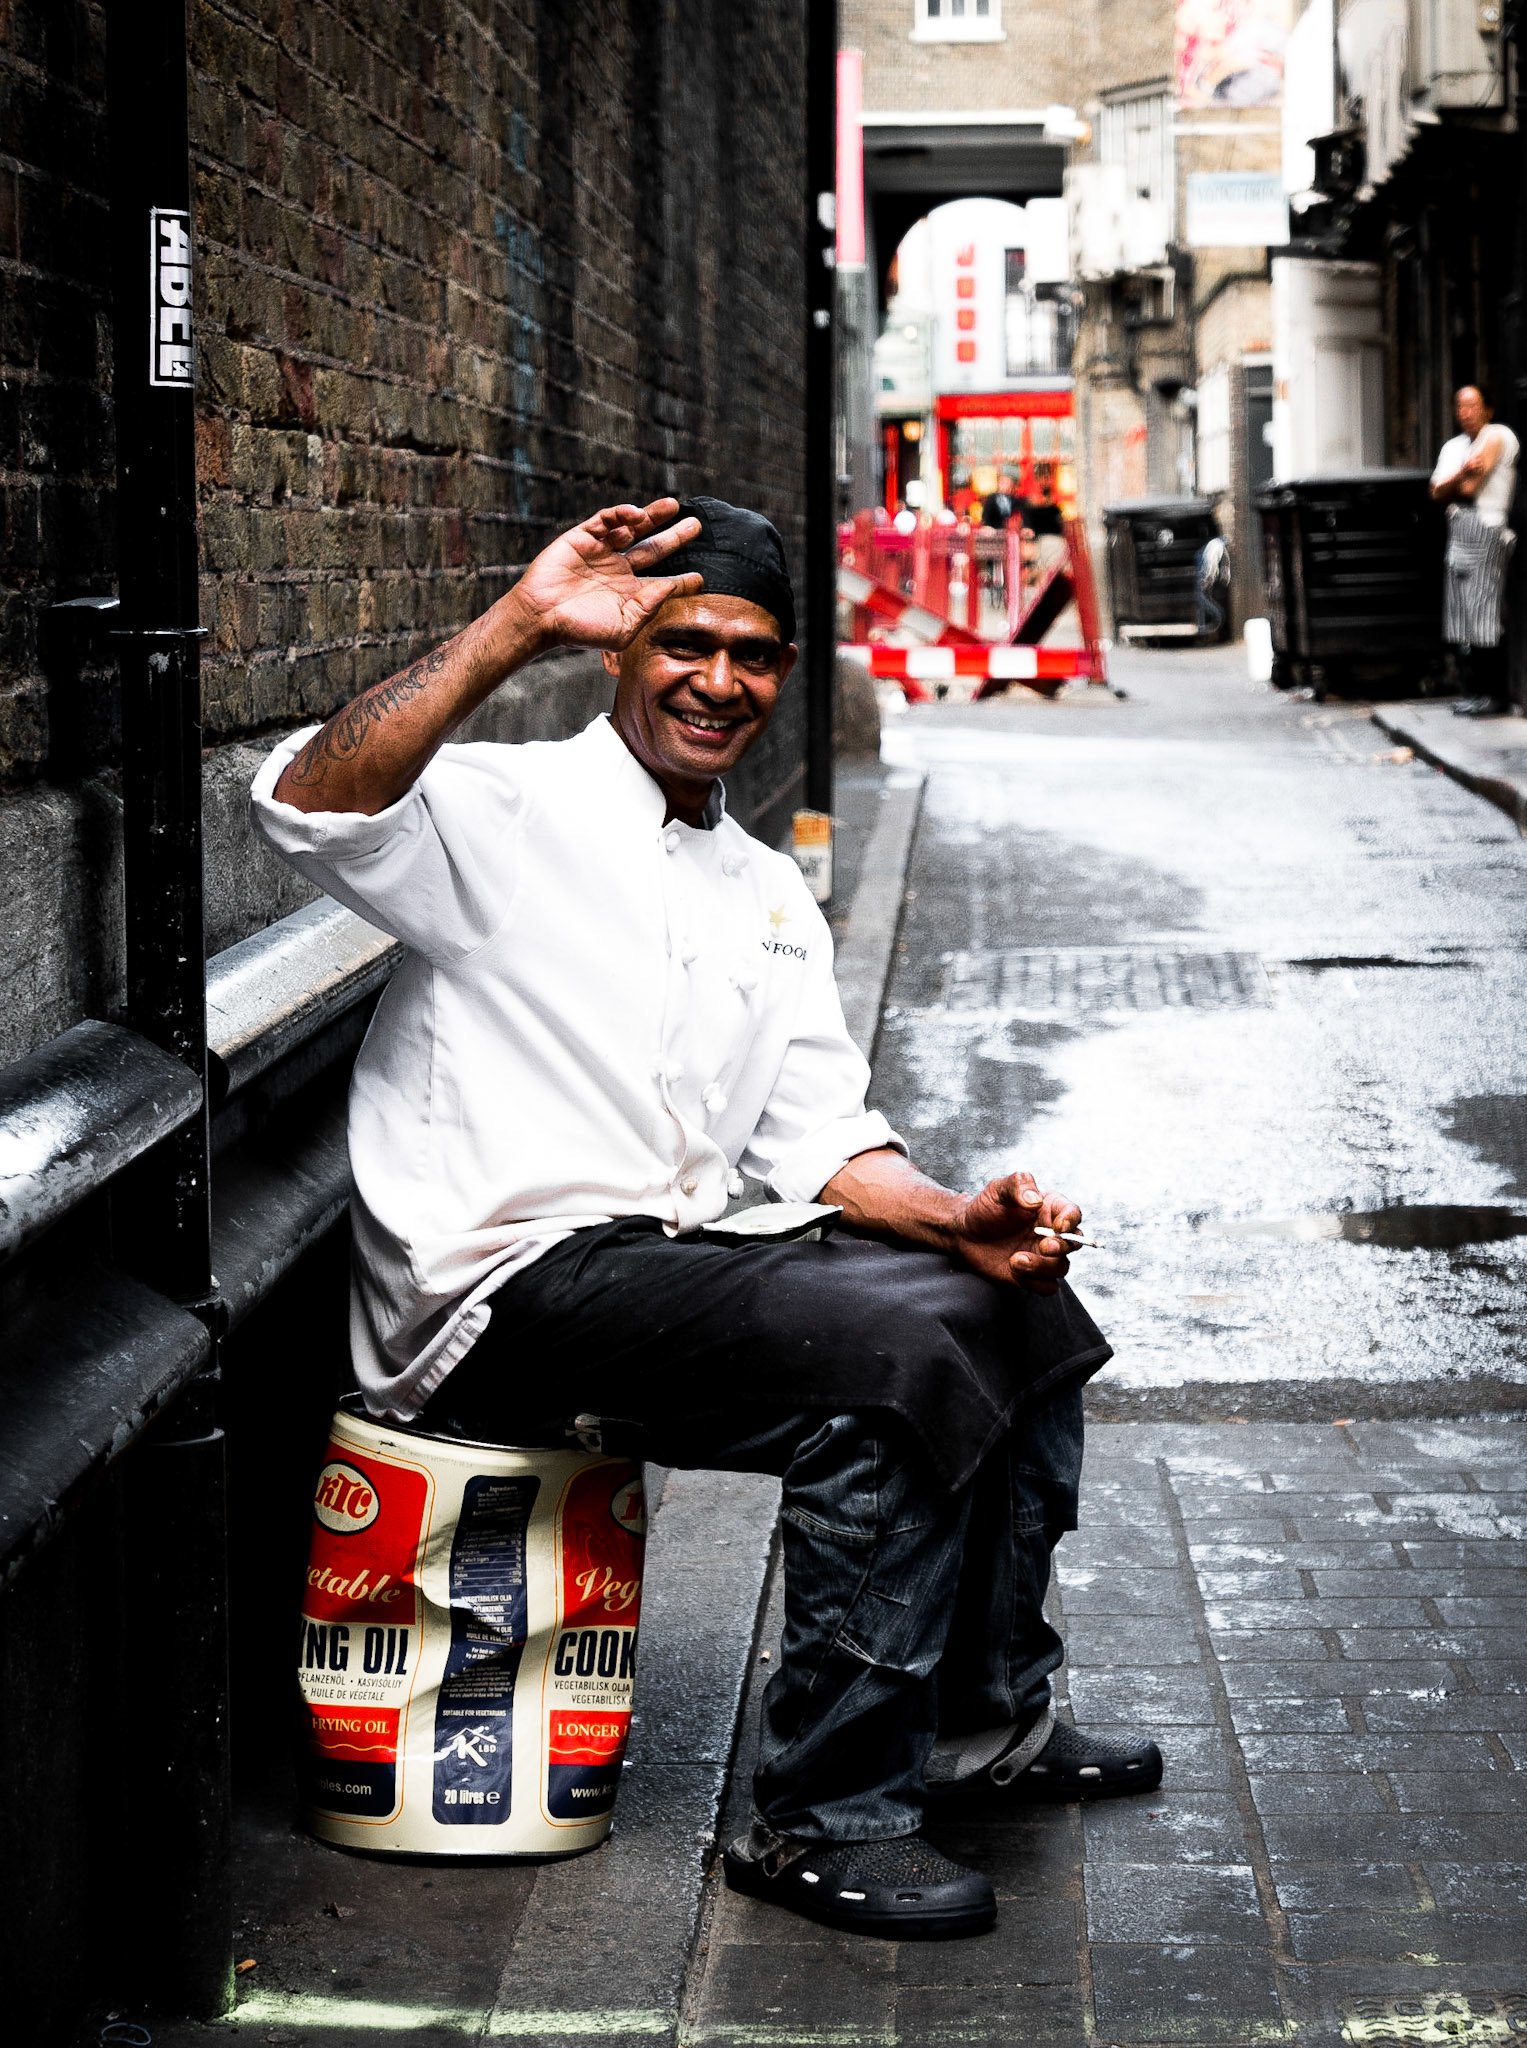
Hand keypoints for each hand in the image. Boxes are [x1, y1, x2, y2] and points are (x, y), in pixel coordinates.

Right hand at [499, 499, 702, 655]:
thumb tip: (670, 586)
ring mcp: (601, 552)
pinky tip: (638, 514)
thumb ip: (649, 608)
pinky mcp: (582, 538)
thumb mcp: (623, 629)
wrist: (541, 618)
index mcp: (629, 595)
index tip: (701, 578)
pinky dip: (622, 514)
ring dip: (653, 516)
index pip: (662, 583)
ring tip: (674, 506)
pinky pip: (606, 520)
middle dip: (675, 537)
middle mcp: (618, 571)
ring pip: (633, 529)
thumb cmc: (581, 630)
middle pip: (654, 549)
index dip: (682, 580)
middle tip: (697, 526)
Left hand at [944, 1171, 1080, 1296]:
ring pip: (1061, 1268)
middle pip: (1074, 1244)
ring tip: (1015, 1260)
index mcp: (1049, 1209)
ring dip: (1042, 1267)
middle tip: (1043, 1246)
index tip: (1058, 1226)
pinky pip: (1048, 1287)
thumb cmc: (985, 1208)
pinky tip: (1015, 1272)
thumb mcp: (998, 1189)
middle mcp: (1052, 1234)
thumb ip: (1018, 1185)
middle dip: (1061, 1247)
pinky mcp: (1033, 1275)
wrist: (965, 1234)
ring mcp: (1043, 1257)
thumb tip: (1035, 1200)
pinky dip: (1036, 1283)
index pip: (1073, 1214)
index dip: (1071, 1221)